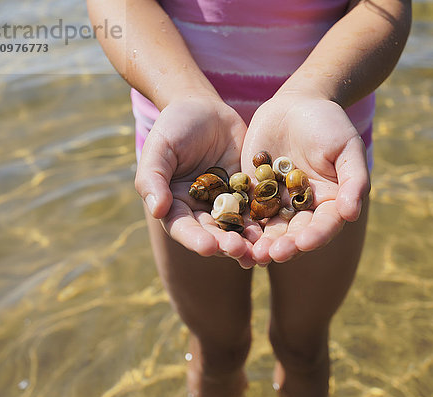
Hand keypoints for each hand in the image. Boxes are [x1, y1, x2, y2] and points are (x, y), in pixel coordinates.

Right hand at [135, 96, 260, 267]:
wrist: (205, 108)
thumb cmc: (174, 126)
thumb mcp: (159, 147)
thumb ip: (153, 178)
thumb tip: (156, 211)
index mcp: (175, 205)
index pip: (183, 228)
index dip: (195, 239)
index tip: (208, 247)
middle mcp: (200, 210)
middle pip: (213, 234)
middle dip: (225, 245)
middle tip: (239, 251)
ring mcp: (226, 204)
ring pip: (237, 228)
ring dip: (248, 241)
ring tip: (260, 250)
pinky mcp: (247, 193)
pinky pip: (258, 210)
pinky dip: (267, 222)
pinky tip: (279, 231)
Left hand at [241, 93, 369, 263]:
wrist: (295, 104)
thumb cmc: (329, 123)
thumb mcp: (347, 147)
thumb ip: (354, 180)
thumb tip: (352, 214)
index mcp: (331, 203)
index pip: (325, 225)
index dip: (315, 236)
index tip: (304, 243)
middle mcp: (303, 209)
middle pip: (295, 234)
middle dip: (285, 246)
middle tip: (272, 255)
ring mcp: (277, 203)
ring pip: (269, 230)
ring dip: (260, 244)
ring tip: (250, 255)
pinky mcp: (254, 194)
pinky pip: (246, 212)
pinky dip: (239, 226)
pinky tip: (229, 237)